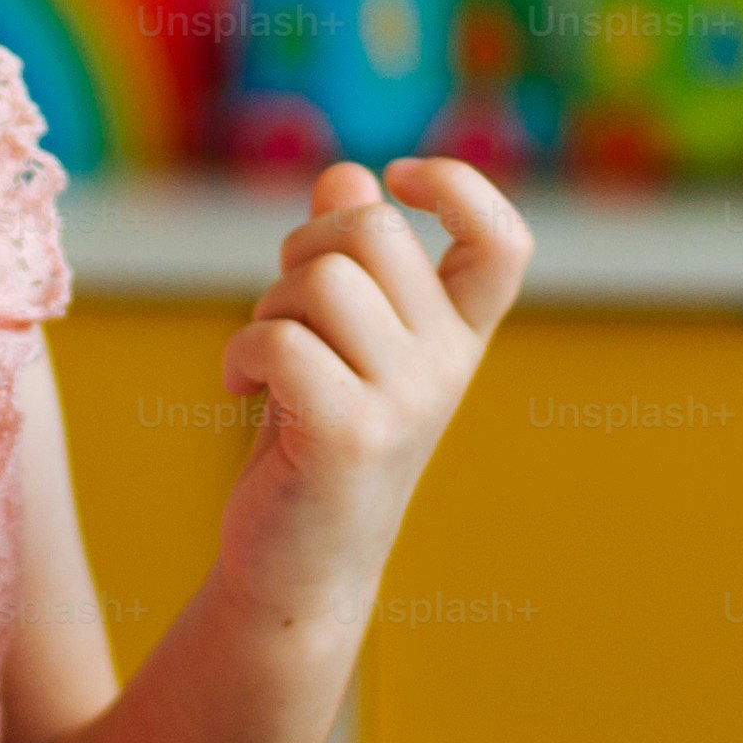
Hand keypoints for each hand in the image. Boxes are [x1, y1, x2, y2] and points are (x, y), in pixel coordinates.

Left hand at [214, 158, 531, 629]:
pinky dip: (240, 354)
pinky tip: (238, 392)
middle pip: (371, 231)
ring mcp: (408, 401)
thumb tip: (347, 175)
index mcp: (458, 334)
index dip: (460, 186)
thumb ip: (348, 256)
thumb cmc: (314, 439)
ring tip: (262, 360)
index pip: (503, 241)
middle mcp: (447, 364)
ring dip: (265, 308)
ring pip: (320, 281)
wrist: (297, 566)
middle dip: (301, 250)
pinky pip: (281, 340)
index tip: (399, 178)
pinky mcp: (353, 434)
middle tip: (280, 310)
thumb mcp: (339, 338)